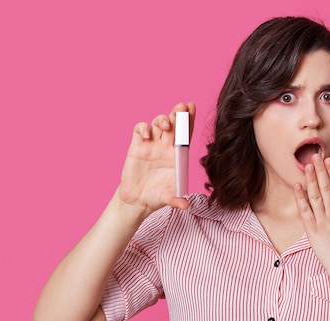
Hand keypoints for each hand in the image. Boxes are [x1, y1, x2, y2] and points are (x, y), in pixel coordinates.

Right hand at [116, 102, 195, 216]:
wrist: (137, 200)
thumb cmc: (156, 197)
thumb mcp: (168, 199)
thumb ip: (176, 200)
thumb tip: (186, 206)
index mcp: (178, 156)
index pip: (186, 135)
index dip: (190, 121)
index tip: (192, 107)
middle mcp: (166, 147)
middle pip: (174, 125)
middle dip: (178, 114)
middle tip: (182, 106)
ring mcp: (151, 145)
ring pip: (158, 124)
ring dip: (163, 119)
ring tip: (166, 124)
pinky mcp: (137, 146)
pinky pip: (140, 130)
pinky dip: (143, 128)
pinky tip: (146, 135)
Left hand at [294, 154, 329, 280]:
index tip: (328, 159)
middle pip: (326, 188)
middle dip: (320, 170)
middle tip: (314, 155)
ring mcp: (323, 222)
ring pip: (315, 196)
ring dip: (311, 180)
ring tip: (307, 166)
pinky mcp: (313, 231)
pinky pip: (305, 212)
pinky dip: (301, 199)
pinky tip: (298, 186)